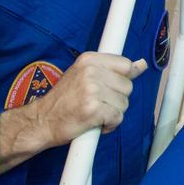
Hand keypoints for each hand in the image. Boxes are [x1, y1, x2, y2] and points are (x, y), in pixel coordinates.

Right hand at [0, 53, 146, 174]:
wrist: (42, 121)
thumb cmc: (64, 100)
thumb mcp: (84, 74)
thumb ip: (111, 69)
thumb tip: (141, 64)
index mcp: (89, 59)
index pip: (125, 64)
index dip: (125, 79)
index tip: (116, 87)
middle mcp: (91, 72)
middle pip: (127, 86)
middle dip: (118, 99)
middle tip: (100, 103)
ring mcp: (92, 90)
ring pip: (124, 103)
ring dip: (114, 113)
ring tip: (97, 114)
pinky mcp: (93, 109)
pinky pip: (117, 117)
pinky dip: (111, 125)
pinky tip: (98, 124)